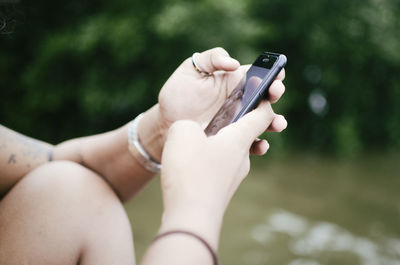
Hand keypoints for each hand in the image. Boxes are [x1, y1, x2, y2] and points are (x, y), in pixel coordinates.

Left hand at [140, 47, 286, 160]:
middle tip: (274, 94)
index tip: (277, 74)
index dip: (272, 73)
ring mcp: (238, 122)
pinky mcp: (232, 141)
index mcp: (235, 82)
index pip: (259, 75)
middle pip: (266, 98)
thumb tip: (234, 63)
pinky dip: (258, 146)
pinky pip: (249, 143)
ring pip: (263, 122)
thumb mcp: (190, 70)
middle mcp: (241, 102)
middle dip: (275, 94)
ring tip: (277, 124)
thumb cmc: (178, 93)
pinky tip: (260, 145)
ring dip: (275, 123)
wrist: (165, 124)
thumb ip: (212, 59)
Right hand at [160, 101, 277, 217]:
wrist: (190, 216)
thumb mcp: (182, 133)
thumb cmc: (190, 171)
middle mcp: (243, 157)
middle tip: (226, 113)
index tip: (264, 91)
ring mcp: (234, 176)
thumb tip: (192, 132)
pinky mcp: (223, 189)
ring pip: (234, 151)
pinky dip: (213, 158)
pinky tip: (195, 162)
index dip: (265, 100)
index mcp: (239, 138)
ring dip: (224, 141)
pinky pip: (222, 166)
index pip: (263, 115)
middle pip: (249, 133)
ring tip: (202, 140)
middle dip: (241, 120)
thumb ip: (189, 124)